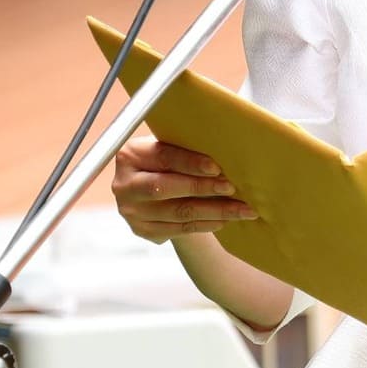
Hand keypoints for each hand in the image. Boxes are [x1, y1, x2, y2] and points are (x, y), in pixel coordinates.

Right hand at [111, 136, 257, 243]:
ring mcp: (132, 211)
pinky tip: (224, 219)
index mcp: (130, 155)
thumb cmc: (165, 161)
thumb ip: (187, 143)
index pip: (163, 157)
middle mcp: (125, 185)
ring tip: (241, 209)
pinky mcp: (143, 230)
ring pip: (178, 213)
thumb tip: (228, 137)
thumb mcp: (167, 146)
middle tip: (232, 188)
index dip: (190, 163)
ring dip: (213, 211)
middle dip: (203, 188)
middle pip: (166, 188)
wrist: (147, 190)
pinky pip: (179, 229)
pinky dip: (205, 224)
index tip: (216, 167)